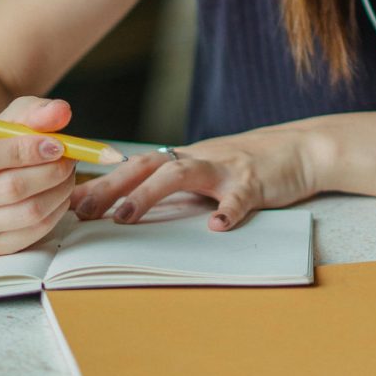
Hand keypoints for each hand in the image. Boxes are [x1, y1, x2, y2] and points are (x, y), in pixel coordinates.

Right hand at [0, 97, 75, 255]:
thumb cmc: (3, 139)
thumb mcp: (17, 117)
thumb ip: (38, 112)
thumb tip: (60, 112)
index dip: (25, 151)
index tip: (56, 144)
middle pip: (8, 188)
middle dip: (51, 172)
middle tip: (70, 159)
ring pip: (27, 212)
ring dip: (59, 190)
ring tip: (67, 174)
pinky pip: (34, 231)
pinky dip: (57, 210)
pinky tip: (59, 193)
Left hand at [70, 125, 323, 229]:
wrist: (303, 148)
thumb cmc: (253, 164)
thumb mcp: (212, 169)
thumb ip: (180, 183)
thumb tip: (136, 204)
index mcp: (188, 158)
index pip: (137, 165)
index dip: (105, 181)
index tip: (72, 202)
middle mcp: (201, 158)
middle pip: (148, 165)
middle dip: (112, 187)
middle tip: (83, 212)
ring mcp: (227, 169)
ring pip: (183, 173)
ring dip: (150, 194)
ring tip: (127, 216)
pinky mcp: (256, 182)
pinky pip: (239, 198)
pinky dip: (228, 212)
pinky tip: (217, 227)